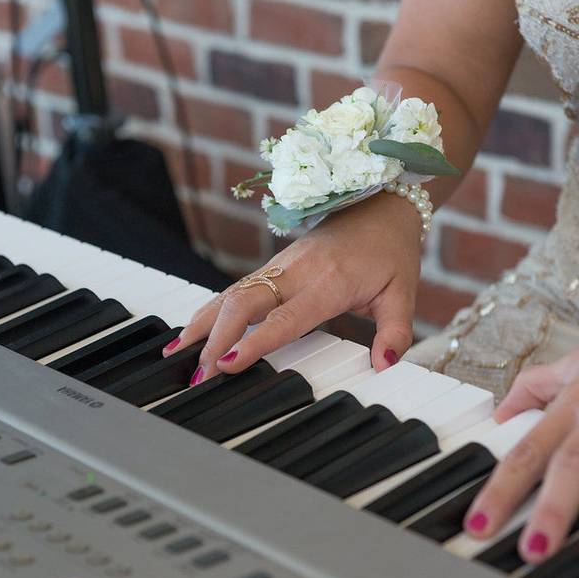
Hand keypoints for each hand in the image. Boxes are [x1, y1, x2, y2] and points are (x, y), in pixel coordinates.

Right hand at [164, 191, 422, 383]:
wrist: (382, 202)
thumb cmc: (391, 250)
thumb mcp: (403, 292)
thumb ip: (395, 331)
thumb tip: (385, 364)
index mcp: (329, 282)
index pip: (284, 318)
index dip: (254, 342)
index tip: (227, 363)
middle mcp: (296, 272)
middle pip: (244, 303)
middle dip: (215, 339)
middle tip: (198, 375)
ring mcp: (280, 266)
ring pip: (231, 293)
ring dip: (202, 325)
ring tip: (175, 355)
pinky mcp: (272, 266)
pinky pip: (235, 289)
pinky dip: (210, 312)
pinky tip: (191, 331)